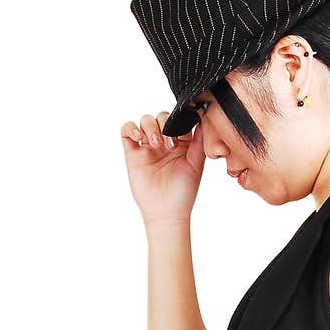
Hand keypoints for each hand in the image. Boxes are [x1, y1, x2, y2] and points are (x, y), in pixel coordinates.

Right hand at [120, 109, 206, 226]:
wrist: (167, 212)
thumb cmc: (183, 192)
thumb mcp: (196, 164)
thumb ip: (199, 142)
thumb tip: (203, 119)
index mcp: (182, 142)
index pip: (179, 120)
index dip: (180, 120)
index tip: (183, 130)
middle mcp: (164, 141)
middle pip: (161, 117)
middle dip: (165, 125)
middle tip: (169, 145)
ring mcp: (148, 146)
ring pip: (145, 121)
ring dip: (150, 127)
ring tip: (156, 144)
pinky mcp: (133, 152)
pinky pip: (127, 131)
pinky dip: (131, 128)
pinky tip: (138, 137)